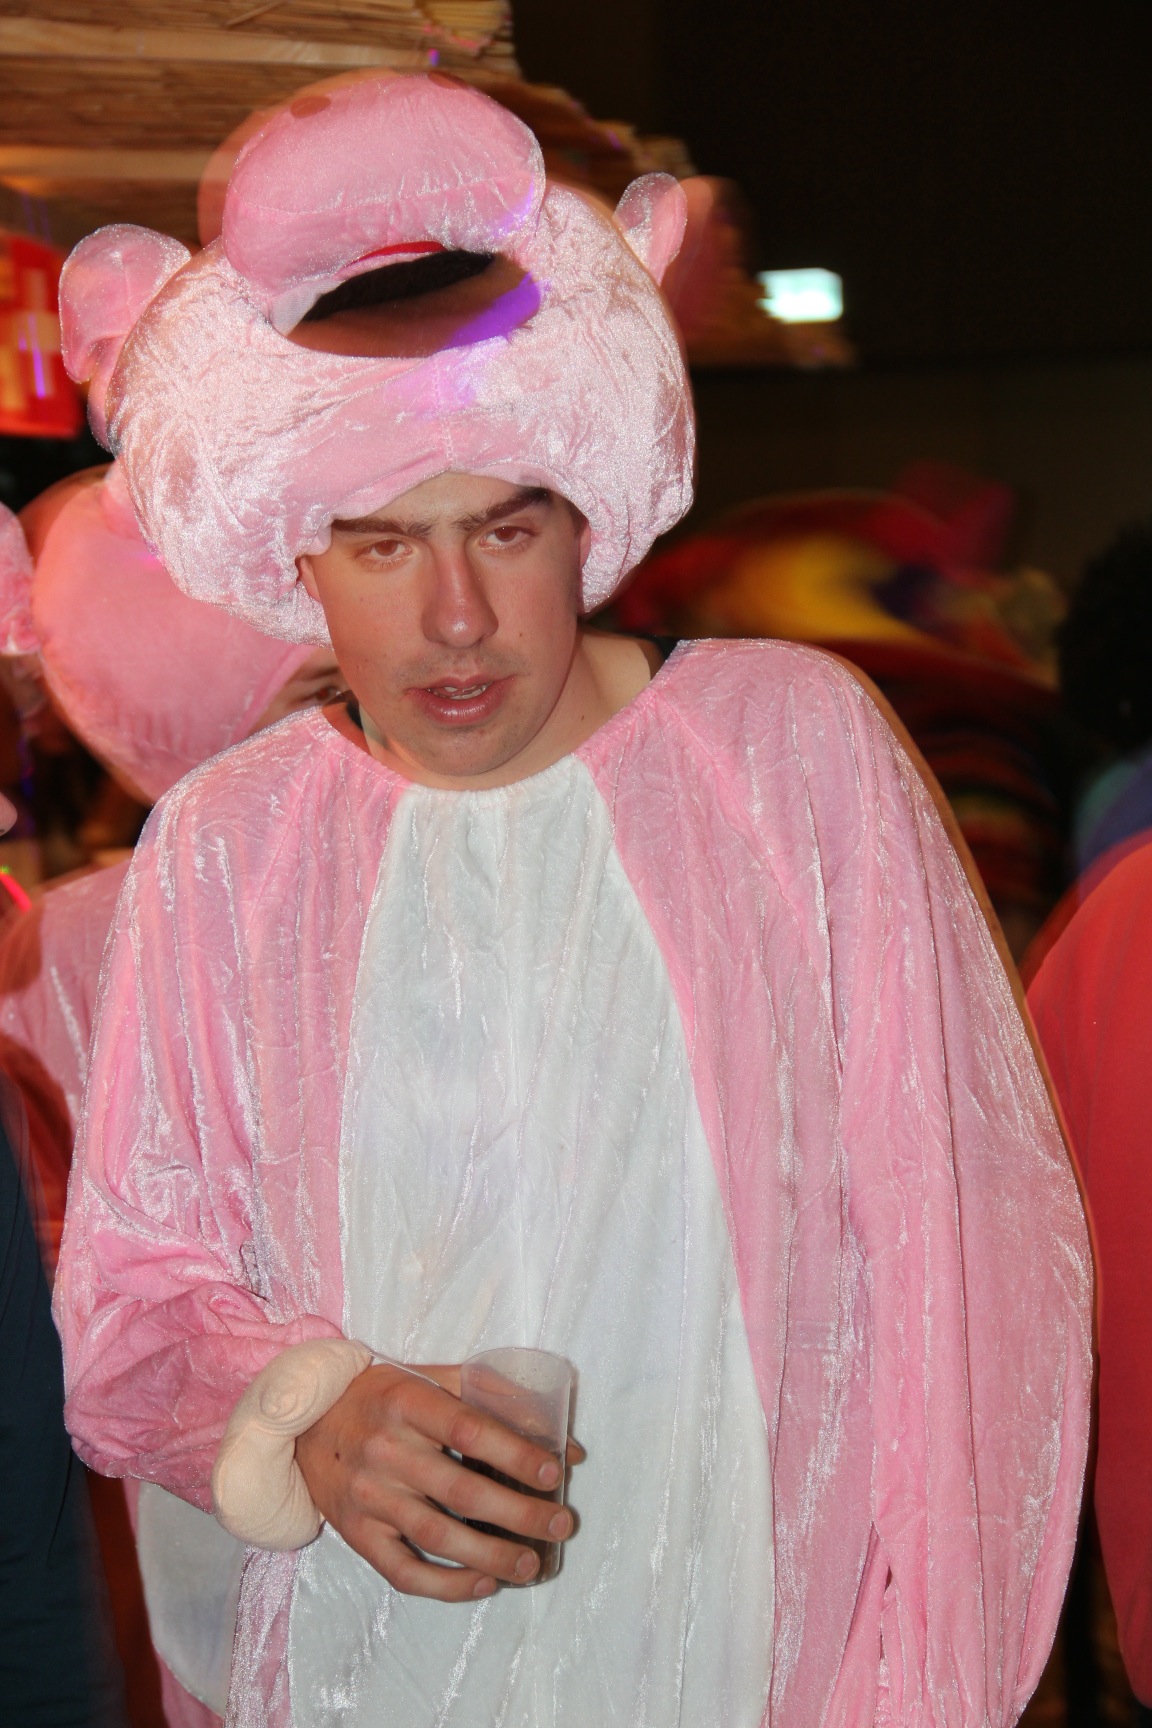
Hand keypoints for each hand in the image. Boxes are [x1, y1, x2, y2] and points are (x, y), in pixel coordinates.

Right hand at [295, 1362, 578, 1599]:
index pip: (469, 1431)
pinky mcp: (357, 1534)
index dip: (515, 1454)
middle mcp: (386, 1450)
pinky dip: (446, 1586)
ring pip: (437, 1536)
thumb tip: (565, 1444)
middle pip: (461, 1491)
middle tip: (561, 1525)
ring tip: (532, 1564)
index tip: (555, 1473)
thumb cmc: (384, 1397)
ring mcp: (369, 1497)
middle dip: (519, 1513)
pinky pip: (403, 1571)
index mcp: (409, 1403)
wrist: (307, 1425)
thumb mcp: (433, 1378)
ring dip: (492, 1556)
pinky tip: (483, 1584)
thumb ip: (496, 1399)